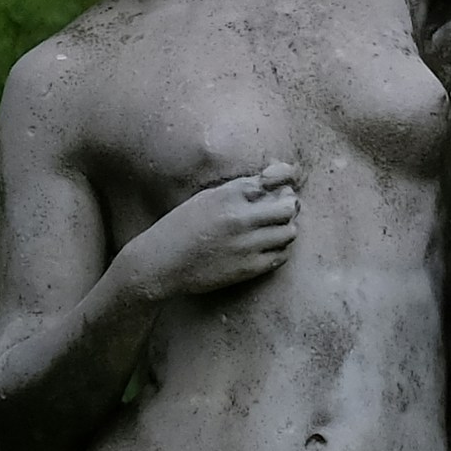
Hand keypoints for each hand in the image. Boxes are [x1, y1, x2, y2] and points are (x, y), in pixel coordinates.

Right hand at [120, 163, 301, 305]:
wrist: (161, 263)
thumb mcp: (205, 198)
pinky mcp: (248, 268)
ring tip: (274, 230)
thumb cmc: (180, 227)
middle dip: (288, 207)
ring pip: (289, 232)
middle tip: (282, 210)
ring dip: (286, 228)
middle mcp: (240, 219)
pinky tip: (270, 246)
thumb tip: (269, 185)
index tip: (279, 189)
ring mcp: (246, 245)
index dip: (280, 185)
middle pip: (287, 207)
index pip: (272, 182)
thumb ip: (236, 190)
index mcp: (228, 196)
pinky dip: (281, 249)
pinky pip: (281, 256)